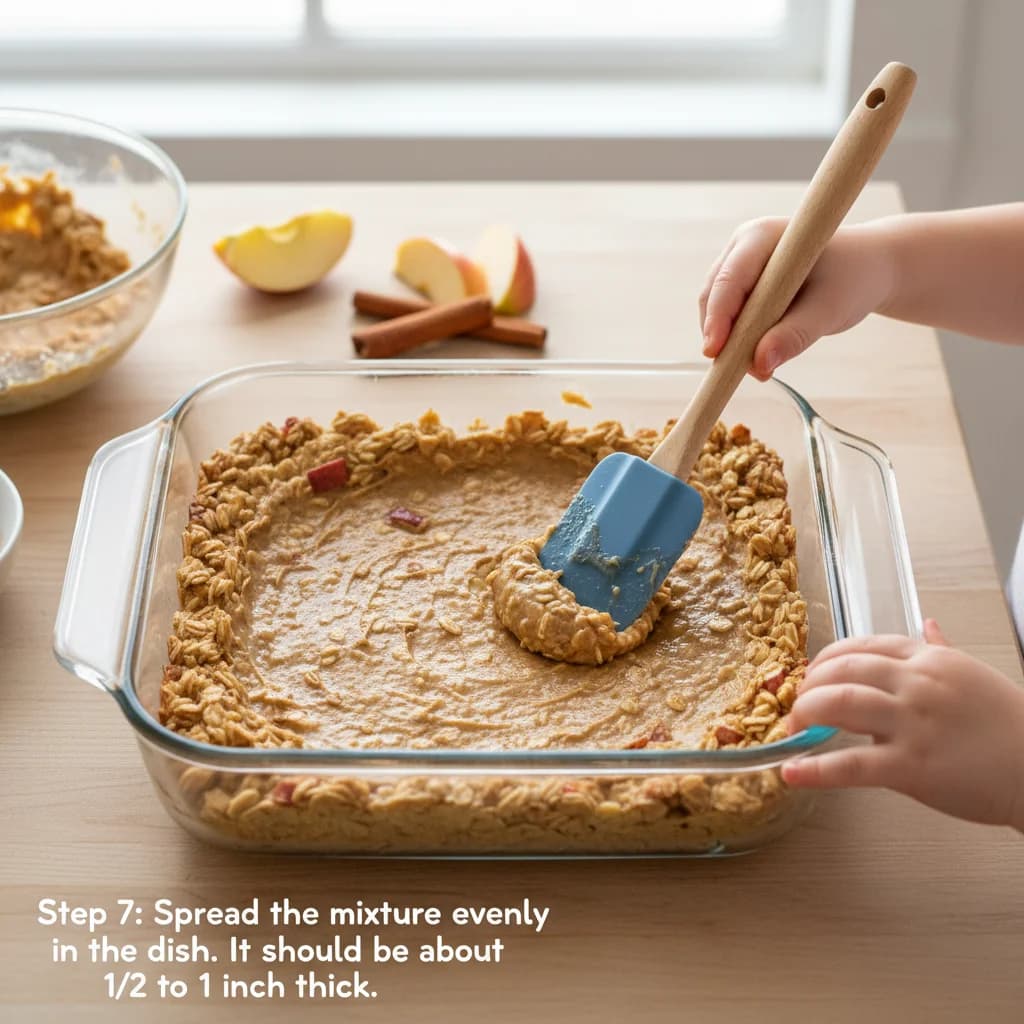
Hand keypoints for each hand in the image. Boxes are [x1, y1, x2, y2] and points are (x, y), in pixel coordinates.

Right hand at [698, 217, 896, 379]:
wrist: (868, 268)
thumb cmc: (853, 279)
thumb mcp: (830, 310)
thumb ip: (794, 336)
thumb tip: (760, 365)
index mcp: (763, 236)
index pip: (729, 280)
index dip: (718, 317)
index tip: (714, 352)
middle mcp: (743, 245)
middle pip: (714, 295)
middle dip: (723, 335)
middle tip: (747, 370)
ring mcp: (739, 263)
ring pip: (716, 308)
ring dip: (731, 341)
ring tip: (760, 367)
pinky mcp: (743, 283)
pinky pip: (728, 315)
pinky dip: (738, 338)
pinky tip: (759, 355)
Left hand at [782, 620, 1023, 829]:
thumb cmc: (1009, 725)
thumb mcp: (973, 674)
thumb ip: (942, 649)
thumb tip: (928, 624)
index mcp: (928, 660)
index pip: (861, 647)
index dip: (826, 660)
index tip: (812, 674)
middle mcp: (916, 684)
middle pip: (842, 671)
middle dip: (809, 686)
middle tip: (798, 706)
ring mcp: (912, 724)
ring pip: (839, 705)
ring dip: (805, 714)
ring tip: (793, 730)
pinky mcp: (912, 767)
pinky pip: (852, 765)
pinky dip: (816, 769)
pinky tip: (793, 773)